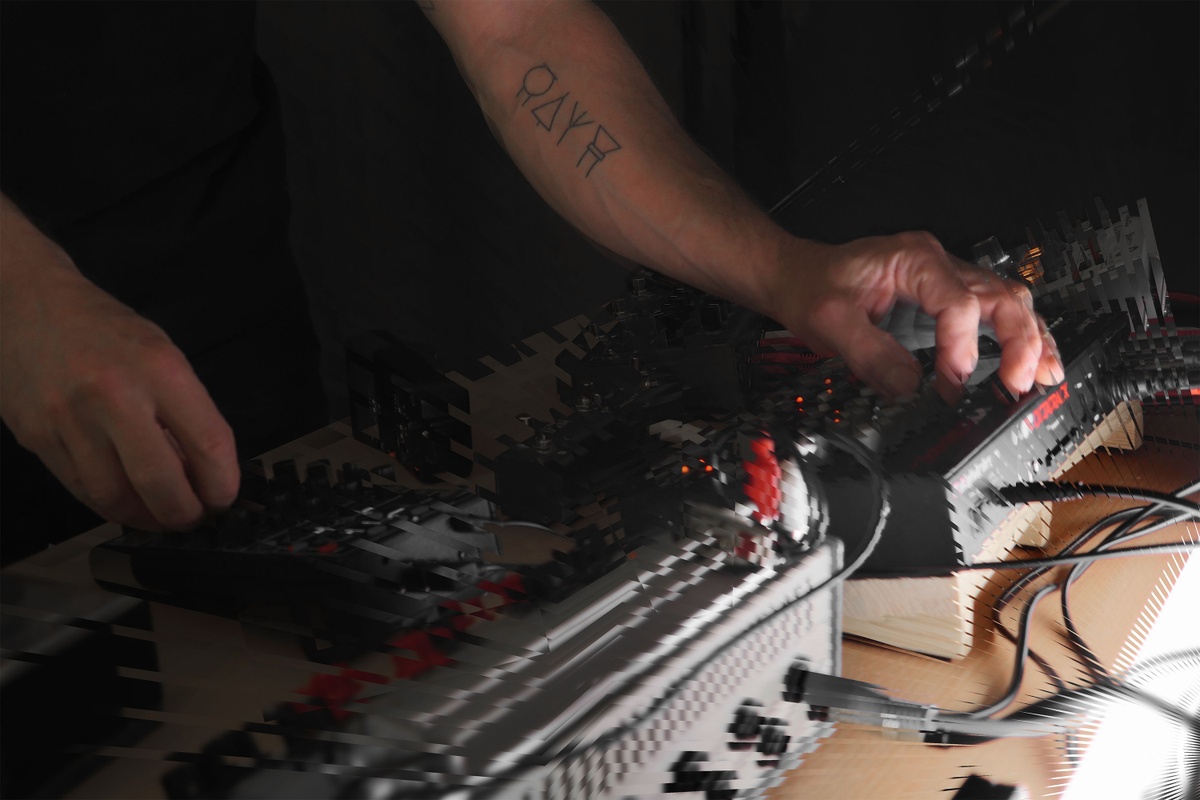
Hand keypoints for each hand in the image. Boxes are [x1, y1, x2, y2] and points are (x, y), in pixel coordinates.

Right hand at [1, 202, 238, 530]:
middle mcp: (114, 396)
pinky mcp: (37, 438)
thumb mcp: (161, 353)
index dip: (222, 484)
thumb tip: (202, 472)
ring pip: (115, 497)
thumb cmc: (104, 328)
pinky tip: (125, 500)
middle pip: (160, 483)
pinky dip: (109, 504)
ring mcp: (69, 420)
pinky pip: (80, 489)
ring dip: (146, 518)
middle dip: (185, 514)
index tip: (224, 497)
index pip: (208, 444)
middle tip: (194, 517)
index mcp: (159, 369)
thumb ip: (183, 410)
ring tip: (161, 516)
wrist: (25, 302)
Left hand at [766, 232, 1063, 402]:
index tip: (952, 384)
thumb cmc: (812, 286)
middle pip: (1001, 296)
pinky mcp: (948, 298)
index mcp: (913, 259)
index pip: (957, 302)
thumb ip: (871, 354)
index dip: (961, 347)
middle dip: (1019, 342)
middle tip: (1021, 383)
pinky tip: (1034, 364)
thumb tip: (910, 388)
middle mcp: (938, 264)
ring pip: (1009, 302)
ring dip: (1031, 340)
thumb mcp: (830, 321)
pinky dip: (1019, 339)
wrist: (798, 275)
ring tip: (1045, 377)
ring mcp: (948, 279)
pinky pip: (996, 313)